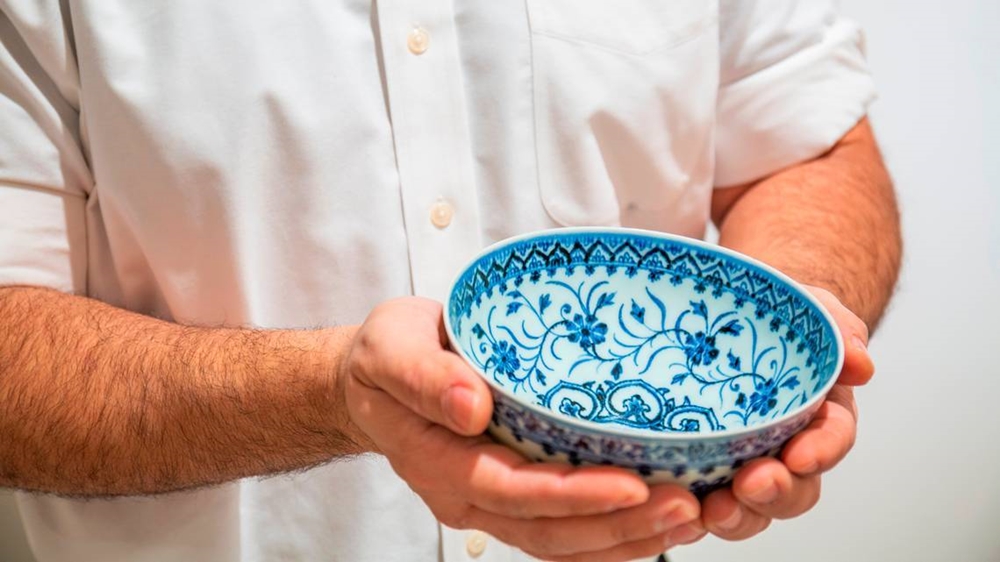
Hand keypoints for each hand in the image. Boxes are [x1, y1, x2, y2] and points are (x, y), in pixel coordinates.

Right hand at [343, 297, 704, 560]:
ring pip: (562, 541)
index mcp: (438, 461)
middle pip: (549, 530)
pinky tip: (656, 522)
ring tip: (690, 517)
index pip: (513, 490)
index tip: (632, 486)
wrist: (374, 380)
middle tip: (686, 506)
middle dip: (620, 526)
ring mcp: (489, 502)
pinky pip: (562, 531)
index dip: (574, 495)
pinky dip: (611, 534)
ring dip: (627, 538)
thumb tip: (472, 407)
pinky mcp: (510, 495)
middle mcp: (467, 495)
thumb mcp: (391, 346)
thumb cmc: (384, 357)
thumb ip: (424, 376)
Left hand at [700, 286, 874, 539]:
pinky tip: (675, 506)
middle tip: (751, 484)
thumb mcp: (808, 310)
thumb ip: (838, 331)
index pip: (832, 438)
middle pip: (794, 488)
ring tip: (713, 508)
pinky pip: (701, 503)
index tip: (800, 455)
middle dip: (775, 492)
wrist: (725, 313)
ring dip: (736, 514)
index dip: (821, 450)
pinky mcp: (701, 471)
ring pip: (750, 507)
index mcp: (818, 413)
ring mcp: (743, 464)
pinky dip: (692, 512)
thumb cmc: (773, 318)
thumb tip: (860, 365)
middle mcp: (785, 448)